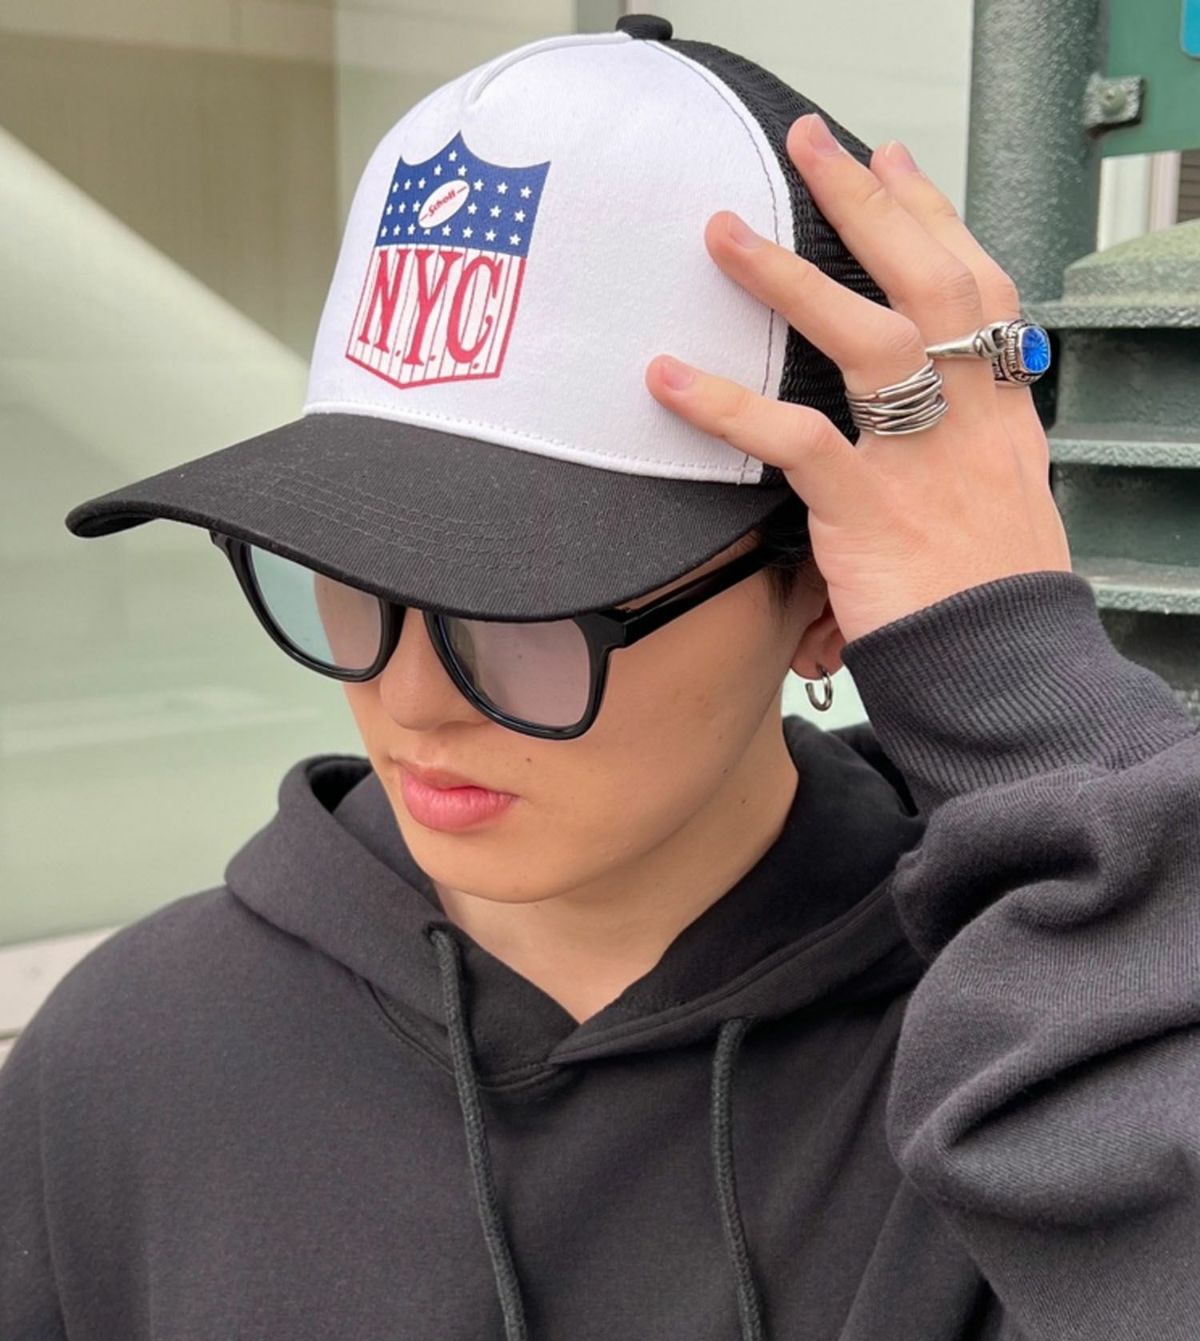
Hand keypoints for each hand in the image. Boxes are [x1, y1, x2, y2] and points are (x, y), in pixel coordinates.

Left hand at [644, 113, 1072, 648]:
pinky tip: (668, 378)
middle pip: (928, 281)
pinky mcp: (869, 511)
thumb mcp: (997, 504)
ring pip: (865, 340)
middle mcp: (973, 418)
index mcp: (1004, 412)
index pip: (979, 287)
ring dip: (790, 279)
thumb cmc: (989, 596)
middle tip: (811, 144)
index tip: (896, 163)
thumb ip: (956, 448)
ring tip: (724, 234)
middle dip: (869, 204)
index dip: (937, 218)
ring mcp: (923, 461)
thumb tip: (904, 424)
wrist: (1002, 670)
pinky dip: (726, 407)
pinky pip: (793, 442)